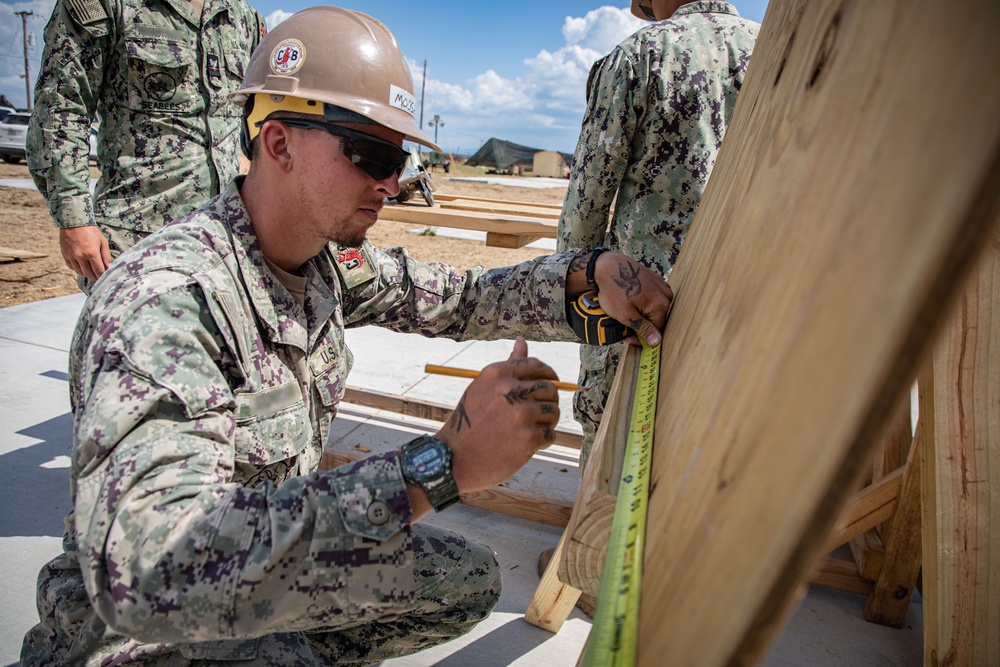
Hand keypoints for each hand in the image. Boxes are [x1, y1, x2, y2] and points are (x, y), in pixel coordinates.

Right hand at [59, 226, 111, 280]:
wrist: (74, 222)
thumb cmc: (91, 231)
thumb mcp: (102, 242)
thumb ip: (106, 256)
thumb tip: (109, 267)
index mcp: (91, 253)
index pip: (98, 271)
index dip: (102, 276)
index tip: (105, 277)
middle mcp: (80, 257)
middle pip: (88, 274)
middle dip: (95, 277)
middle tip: (99, 277)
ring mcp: (72, 256)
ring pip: (79, 272)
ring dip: (86, 274)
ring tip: (91, 272)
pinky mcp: (65, 255)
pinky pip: (71, 267)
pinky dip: (77, 269)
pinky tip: (81, 266)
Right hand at [436, 337, 560, 494]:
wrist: (453, 459)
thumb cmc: (468, 423)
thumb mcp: (482, 388)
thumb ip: (507, 367)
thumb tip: (521, 341)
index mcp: (497, 373)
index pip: (536, 365)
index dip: (548, 375)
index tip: (551, 384)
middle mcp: (509, 390)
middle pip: (550, 388)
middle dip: (548, 402)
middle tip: (537, 415)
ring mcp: (520, 414)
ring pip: (553, 411)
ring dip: (547, 422)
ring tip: (530, 430)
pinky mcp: (527, 438)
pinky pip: (550, 434)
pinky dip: (543, 441)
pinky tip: (526, 444)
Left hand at [568, 250, 673, 346]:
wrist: (607, 266)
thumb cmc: (614, 290)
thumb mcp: (626, 315)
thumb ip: (643, 329)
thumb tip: (657, 341)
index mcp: (661, 305)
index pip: (657, 329)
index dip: (642, 335)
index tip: (629, 336)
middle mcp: (666, 295)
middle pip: (657, 318)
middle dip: (642, 323)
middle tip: (624, 324)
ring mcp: (662, 286)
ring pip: (655, 308)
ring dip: (642, 313)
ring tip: (626, 310)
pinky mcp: (656, 280)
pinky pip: (653, 297)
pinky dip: (643, 302)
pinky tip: (631, 300)